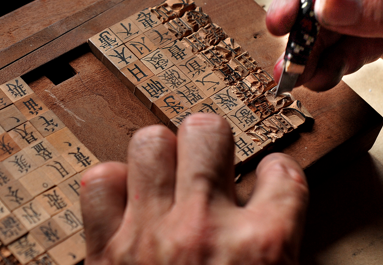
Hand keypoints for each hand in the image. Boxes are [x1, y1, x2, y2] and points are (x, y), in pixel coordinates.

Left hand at [80, 114, 307, 264]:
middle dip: (210, 144)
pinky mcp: (106, 251)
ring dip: (161, 155)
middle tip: (208, 164)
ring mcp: (150, 235)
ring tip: (166, 177)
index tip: (268, 180)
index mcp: (262, 248)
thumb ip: (277, 241)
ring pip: (150, 141)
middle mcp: (204, 230)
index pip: (282, 172)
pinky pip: (99, 183)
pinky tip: (127, 200)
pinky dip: (111, 186)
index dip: (276, 173)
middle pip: (207, 130)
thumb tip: (271, 209)